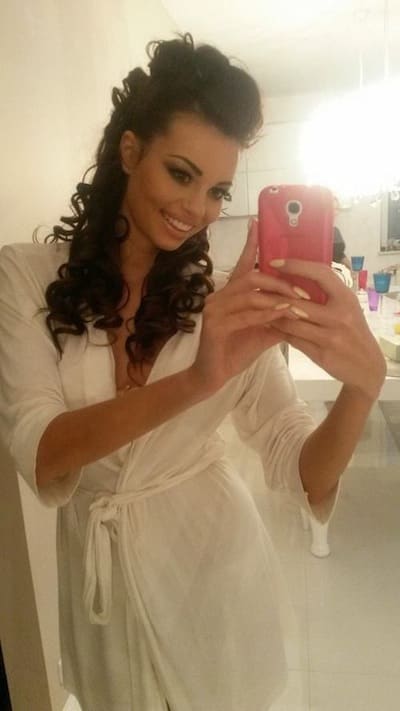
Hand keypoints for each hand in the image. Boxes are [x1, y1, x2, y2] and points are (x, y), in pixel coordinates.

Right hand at [190, 220, 299, 392]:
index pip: (243, 264)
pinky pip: (245, 315)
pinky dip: (266, 314)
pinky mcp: (213, 326)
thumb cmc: (236, 351)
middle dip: (280, 281)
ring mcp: (214, 310)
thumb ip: (279, 316)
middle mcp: (219, 296)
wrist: (213, 376)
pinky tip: (282, 316)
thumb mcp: (263, 330)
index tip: (258, 222)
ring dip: (277, 299)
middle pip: (252, 276)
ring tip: (299, 305)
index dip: (251, 243)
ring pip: (250, 294)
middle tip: (303, 291)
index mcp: (230, 294)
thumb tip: (304, 305)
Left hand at [269, 259, 386, 400]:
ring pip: (291, 321)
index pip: (320, 274)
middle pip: (299, 301)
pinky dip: (278, 331)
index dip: (296, 266)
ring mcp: (330, 336)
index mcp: (346, 298)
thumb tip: (296, 276)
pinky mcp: (321, 353)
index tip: (275, 262)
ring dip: (272, 314)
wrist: (366, 366)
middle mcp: (340, 315)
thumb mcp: (347, 307)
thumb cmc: (352, 331)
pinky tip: (268, 324)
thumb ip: (327, 294)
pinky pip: (293, 339)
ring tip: (257, 306)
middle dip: (275, 295)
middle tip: (257, 287)